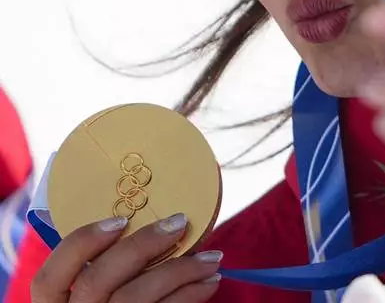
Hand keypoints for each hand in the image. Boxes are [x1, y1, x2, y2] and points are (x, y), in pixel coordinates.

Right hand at [31, 214, 221, 302]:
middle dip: (141, 246)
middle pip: (97, 282)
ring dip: (181, 271)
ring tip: (213, 256)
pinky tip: (209, 280)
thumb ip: (104, 260)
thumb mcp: (96, 284)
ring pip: (136, 298)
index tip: (119, 220)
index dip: (79, 246)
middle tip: (179, 222)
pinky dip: (191, 294)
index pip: (46, 279)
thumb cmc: (115, 297)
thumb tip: (144, 215)